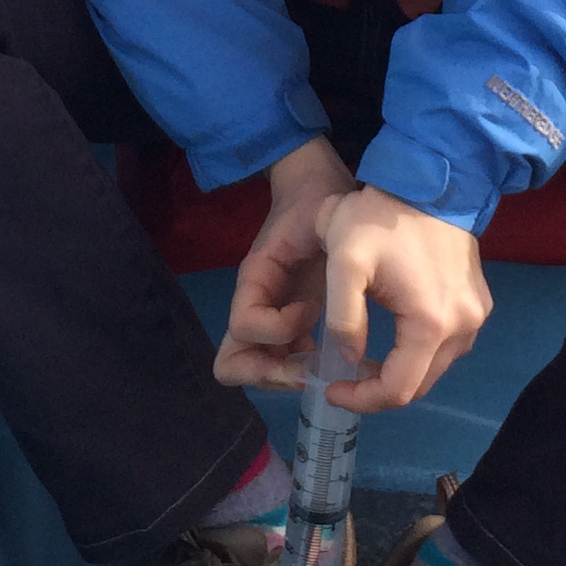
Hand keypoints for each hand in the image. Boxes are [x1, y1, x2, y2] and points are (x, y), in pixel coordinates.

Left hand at [210, 145, 494, 413]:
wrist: (428, 179)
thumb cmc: (380, 218)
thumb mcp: (344, 264)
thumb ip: (343, 318)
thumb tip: (350, 359)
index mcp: (431, 325)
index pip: (399, 391)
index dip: (362, 399)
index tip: (332, 388)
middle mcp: (464, 329)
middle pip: (420, 385)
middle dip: (379, 389)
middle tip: (344, 377)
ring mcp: (477, 316)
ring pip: (435, 367)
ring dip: (400, 371)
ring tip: (365, 358)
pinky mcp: (480, 303)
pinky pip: (448, 345)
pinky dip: (419, 351)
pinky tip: (393, 336)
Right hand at [213, 136, 353, 391]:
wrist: (317, 190)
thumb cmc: (315, 206)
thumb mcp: (318, 227)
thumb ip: (318, 264)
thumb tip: (317, 309)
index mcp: (253, 281)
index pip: (243, 327)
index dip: (277, 327)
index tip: (310, 309)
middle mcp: (254, 306)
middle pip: (232, 364)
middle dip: (268, 373)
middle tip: (308, 366)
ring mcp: (268, 318)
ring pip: (254, 370)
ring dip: (285, 375)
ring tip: (323, 363)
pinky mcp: (288, 324)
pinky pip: (281, 361)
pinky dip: (301, 369)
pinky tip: (333, 356)